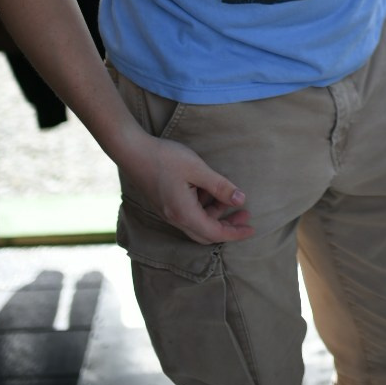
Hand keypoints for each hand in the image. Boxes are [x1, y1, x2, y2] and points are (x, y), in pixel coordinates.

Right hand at [121, 131, 254, 245]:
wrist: (133, 151)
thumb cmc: (165, 158)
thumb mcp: (197, 169)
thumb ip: (220, 186)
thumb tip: (241, 200)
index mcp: (184, 213)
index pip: (214, 233)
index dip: (235, 233)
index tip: (252, 229)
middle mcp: (175, 218)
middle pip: (206, 233)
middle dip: (228, 227)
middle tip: (246, 216)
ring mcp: (168, 212)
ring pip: (197, 223)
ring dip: (216, 215)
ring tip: (232, 199)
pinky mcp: (165, 203)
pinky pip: (189, 214)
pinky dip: (204, 207)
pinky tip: (211, 190)